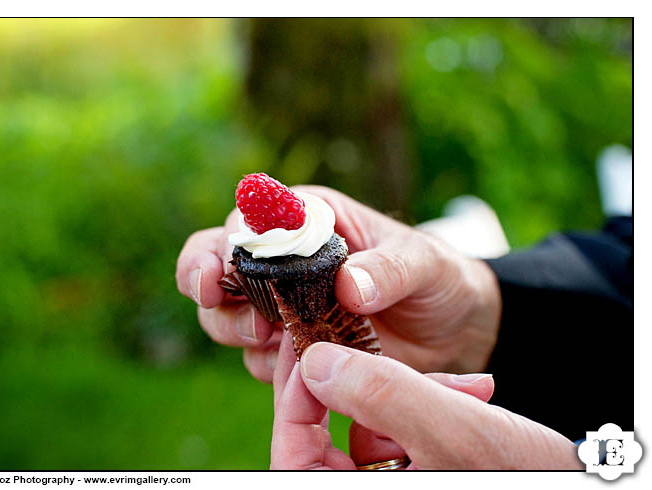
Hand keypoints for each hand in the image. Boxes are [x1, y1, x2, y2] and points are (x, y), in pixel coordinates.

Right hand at [176, 185, 502, 380]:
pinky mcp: (291, 347)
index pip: (249, 221)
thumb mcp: (424, 264)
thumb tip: (348, 286)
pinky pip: (258, 358)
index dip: (224, 243)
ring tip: (273, 338)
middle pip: (217, 267)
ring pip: (226, 315)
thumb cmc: (437, 278)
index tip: (219, 271)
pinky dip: (269, 366)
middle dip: (213, 291)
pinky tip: (302, 367)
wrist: (453, 331)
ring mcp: (283, 306)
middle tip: (250, 319)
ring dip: (236, 329)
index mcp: (309, 220)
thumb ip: (389, 269)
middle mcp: (284, 261)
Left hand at [271, 340, 581, 469]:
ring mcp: (392, 484)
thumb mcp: (454, 430)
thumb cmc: (524, 475)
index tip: (314, 342)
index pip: (293, 449)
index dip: (297, 392)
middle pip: (323, 437)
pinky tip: (474, 392)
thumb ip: (380, 393)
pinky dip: (430, 405)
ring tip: (466, 383)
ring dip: (410, 391)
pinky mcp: (417, 474)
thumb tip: (315, 361)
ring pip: (367, 429)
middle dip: (360, 384)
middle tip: (360, 341)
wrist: (580, 485)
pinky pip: (401, 434)